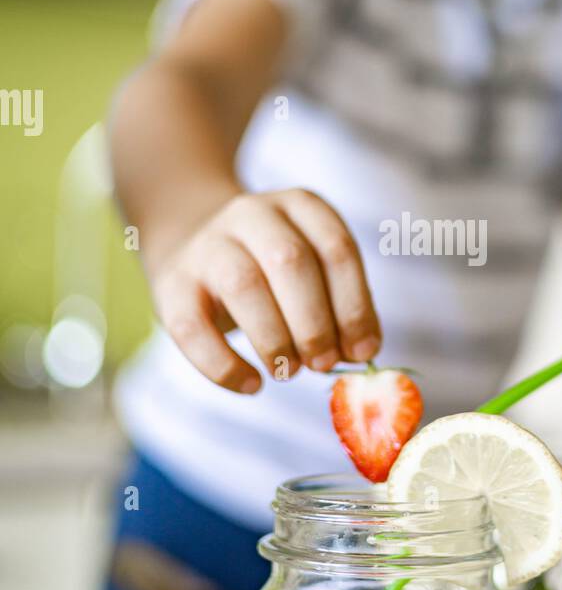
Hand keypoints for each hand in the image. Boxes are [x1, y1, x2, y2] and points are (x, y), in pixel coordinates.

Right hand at [151, 189, 380, 393]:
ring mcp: (208, 244)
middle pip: (290, 261)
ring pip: (243, 285)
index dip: (354, 305)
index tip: (362, 350)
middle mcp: (253, 214)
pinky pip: (193, 327)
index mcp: (300, 206)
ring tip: (289, 371)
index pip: (337, 249)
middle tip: (323, 364)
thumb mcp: (310, 271)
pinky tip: (251, 384)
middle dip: (314, 322)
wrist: (191, 240)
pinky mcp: (171, 283)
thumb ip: (338, 306)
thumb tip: (360, 353)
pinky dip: (224, 364)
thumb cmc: (269, 269)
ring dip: (275, 339)